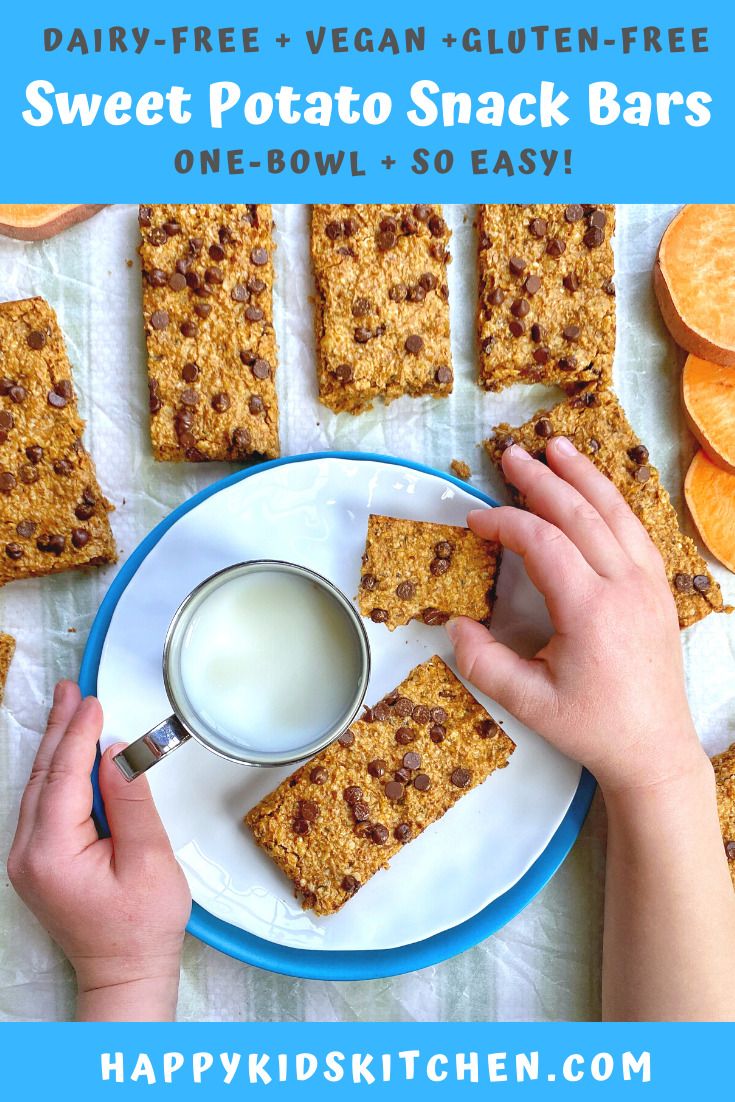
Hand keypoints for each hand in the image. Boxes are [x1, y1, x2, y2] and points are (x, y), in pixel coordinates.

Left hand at [8, 681, 190, 1020]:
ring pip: (38, 786)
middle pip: (43, 775)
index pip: (65, 776)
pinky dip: (56, 771)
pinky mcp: (35, 861)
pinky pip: (40, 803)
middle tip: (72, 690)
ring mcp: (25, 859)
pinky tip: (66, 751)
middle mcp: (27, 854)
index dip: (80, 733)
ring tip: (69, 707)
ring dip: (56, 745)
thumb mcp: (148, 859)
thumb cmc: (142, 925)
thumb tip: (116, 752)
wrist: (123, 971)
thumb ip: (130, 801)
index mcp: (52, 852)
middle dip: (60, 728)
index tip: (92, 701)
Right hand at [447, 436, 707, 796]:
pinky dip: (613, 503)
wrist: (654, 749)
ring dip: (584, 477)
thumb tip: (455, 626)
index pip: (542, 542)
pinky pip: (636, 532)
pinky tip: (597, 491)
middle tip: (512, 454)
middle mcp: (624, 586)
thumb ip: (484, 664)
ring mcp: (648, 585)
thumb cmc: (593, 727)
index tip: (475, 522)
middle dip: (542, 480)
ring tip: (558, 446)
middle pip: (580, 514)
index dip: (504, 523)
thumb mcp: (529, 703)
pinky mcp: (659, 591)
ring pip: (616, 513)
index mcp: (590, 609)